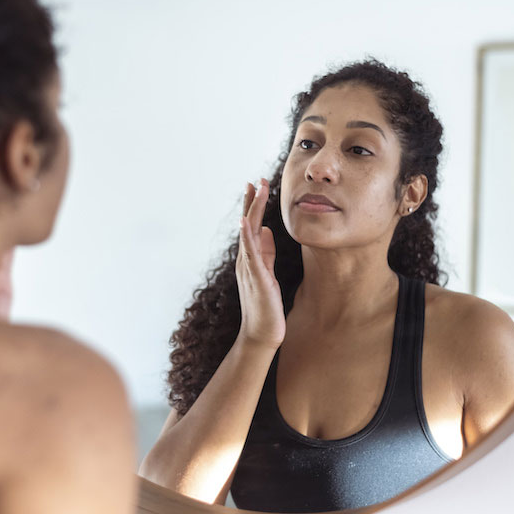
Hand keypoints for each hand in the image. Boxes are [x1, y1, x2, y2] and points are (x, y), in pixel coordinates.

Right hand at [235, 178, 285, 348]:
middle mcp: (245, 260)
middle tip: (257, 179)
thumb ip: (266, 252)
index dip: (254, 205)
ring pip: (247, 233)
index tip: (258, 185)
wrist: (262, 334)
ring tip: (255, 190)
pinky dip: (247, 236)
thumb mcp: (268, 273)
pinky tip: (247, 221)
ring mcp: (248, 268)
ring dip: (251, 210)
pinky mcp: (256, 278)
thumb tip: (266, 230)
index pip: (250, 226)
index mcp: (250, 258)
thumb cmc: (265, 306)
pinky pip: (250, 253)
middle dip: (252, 201)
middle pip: (246, 224)